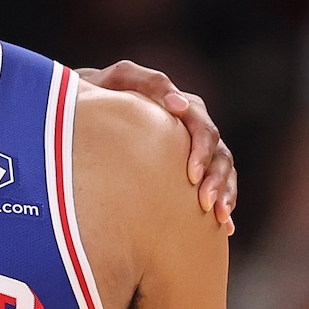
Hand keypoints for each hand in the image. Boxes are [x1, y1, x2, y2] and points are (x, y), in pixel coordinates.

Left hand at [77, 61, 237, 233]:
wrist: (83, 111)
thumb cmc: (98, 93)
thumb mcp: (117, 80)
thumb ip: (147, 83)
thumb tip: (178, 103)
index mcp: (181, 108)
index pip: (202, 128)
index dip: (201, 151)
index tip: (191, 176)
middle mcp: (193, 129)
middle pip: (218, 153)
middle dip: (216, 178)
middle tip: (203, 203)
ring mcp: (194, 151)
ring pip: (223, 170)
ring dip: (224, 193)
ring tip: (218, 217)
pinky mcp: (190, 171)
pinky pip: (216, 187)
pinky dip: (223, 205)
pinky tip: (224, 228)